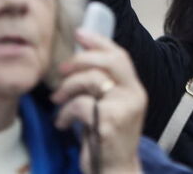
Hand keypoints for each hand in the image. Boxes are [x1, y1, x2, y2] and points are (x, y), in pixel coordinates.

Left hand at [52, 30, 146, 173]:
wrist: (115, 171)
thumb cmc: (107, 140)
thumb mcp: (110, 109)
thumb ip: (103, 88)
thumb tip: (78, 63)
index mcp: (135, 90)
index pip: (120, 56)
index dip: (99, 41)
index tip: (79, 33)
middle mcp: (134, 96)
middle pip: (108, 61)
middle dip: (81, 60)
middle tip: (62, 69)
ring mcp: (123, 109)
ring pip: (91, 80)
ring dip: (67, 88)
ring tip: (57, 100)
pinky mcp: (108, 123)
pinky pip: (79, 105)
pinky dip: (64, 113)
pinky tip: (62, 123)